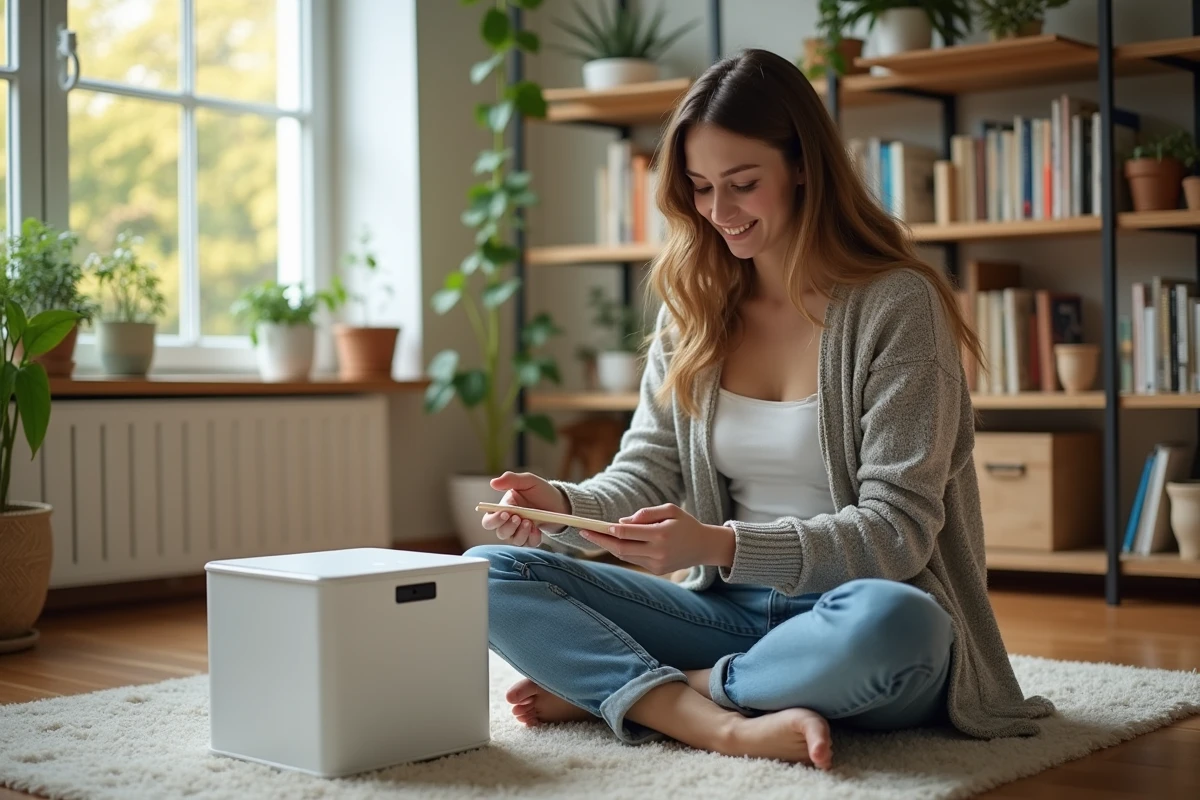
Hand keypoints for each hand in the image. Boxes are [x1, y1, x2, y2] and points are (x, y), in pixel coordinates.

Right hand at [480, 471, 570, 547]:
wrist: (559, 503)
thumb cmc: (541, 491)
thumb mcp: (528, 481)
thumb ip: (510, 479)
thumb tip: (492, 482)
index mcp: (504, 508)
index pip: (489, 520)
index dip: (494, 520)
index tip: (506, 513)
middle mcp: (508, 522)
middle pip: (499, 533)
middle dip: (508, 527)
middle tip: (518, 518)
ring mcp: (519, 532)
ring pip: (513, 540)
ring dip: (521, 533)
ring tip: (530, 522)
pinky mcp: (530, 539)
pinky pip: (528, 545)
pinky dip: (532, 538)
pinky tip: (537, 529)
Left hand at [577, 503, 732, 575]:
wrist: (704, 546)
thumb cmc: (685, 523)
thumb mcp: (670, 509)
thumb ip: (645, 514)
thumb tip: (621, 522)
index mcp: (661, 534)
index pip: (627, 533)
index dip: (609, 530)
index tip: (594, 525)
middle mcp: (658, 552)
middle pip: (620, 548)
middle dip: (600, 540)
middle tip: (583, 531)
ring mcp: (657, 564)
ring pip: (625, 556)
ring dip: (608, 546)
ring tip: (593, 535)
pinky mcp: (657, 570)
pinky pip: (634, 559)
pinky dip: (623, 550)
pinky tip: (613, 542)